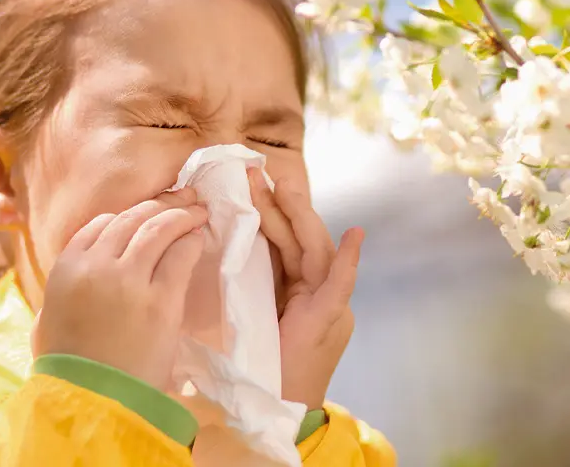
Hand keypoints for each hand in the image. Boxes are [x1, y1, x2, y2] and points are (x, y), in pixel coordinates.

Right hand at [34, 187, 206, 389]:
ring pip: (157, 228)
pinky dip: (190, 240)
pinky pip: (179, 256)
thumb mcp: (48, 322)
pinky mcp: (160, 300)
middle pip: (132, 219)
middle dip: (160, 204)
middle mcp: (96, 265)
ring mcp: (129, 279)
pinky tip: (198, 236)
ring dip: (180, 214)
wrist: (91, 401)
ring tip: (198, 210)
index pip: (100, 225)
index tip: (145, 215)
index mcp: (66, 268)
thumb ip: (61, 293)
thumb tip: (77, 281)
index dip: (127, 216)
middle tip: (183, 198)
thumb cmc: (67, 368)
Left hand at [248, 168, 363, 410]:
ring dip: (300, 216)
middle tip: (254, 173)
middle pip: (298, 239)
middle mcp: (316, 291)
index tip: (247, 184)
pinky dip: (349, 261)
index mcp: (297, 288)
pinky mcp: (329, 319)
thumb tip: (226, 242)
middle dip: (277, 205)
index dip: (269, 212)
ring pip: (315, 250)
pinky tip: (354, 235)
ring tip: (283, 185)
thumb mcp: (252, 310)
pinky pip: (341, 286)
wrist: (276, 407)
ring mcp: (327, 304)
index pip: (284, 242)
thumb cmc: (259, 362)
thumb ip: (252, 279)